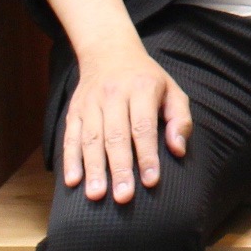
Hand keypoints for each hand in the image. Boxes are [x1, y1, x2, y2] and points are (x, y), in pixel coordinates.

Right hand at [60, 44, 191, 203]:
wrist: (110, 53)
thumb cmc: (147, 79)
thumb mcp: (172, 90)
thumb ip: (180, 119)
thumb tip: (178, 149)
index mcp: (142, 88)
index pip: (144, 126)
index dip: (147, 155)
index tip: (151, 181)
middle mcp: (114, 95)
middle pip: (116, 136)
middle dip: (119, 169)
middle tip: (123, 197)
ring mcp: (91, 103)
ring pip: (91, 139)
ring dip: (93, 169)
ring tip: (97, 196)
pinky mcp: (74, 111)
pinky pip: (70, 137)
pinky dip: (71, 160)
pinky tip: (72, 181)